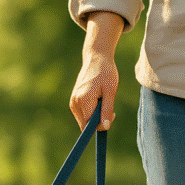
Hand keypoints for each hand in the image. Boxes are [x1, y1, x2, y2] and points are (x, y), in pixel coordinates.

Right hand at [69, 12, 123, 130]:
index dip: (102, 124)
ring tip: (103, 100)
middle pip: (86, 124)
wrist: (96, 58)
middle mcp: (75, 103)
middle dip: (99, 121)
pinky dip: (91, 112)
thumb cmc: (106, 72)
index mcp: (84, 100)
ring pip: (84, 121)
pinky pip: (83, 115)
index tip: (112, 114)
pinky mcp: (73, 101)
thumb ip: (107, 110)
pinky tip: (97, 100)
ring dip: (95, 116)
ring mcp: (72, 102)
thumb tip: (105, 127)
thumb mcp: (110, 91)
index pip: (90, 124)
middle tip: (109, 106)